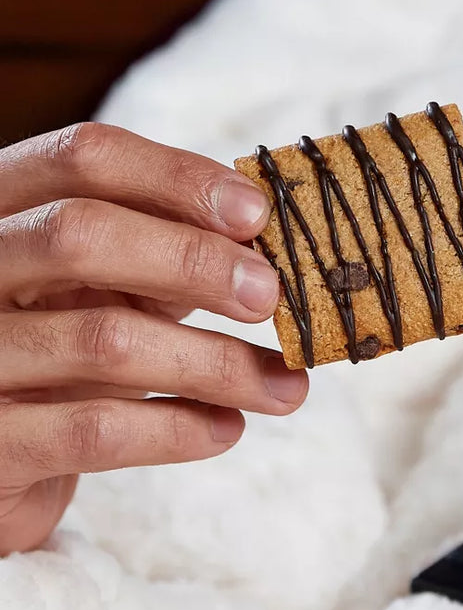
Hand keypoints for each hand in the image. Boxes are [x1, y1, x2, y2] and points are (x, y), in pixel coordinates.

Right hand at [0, 123, 307, 553]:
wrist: (0, 452)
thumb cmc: (65, 346)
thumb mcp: (106, 280)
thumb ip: (166, 247)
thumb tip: (268, 238)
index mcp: (2, 208)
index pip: (84, 157)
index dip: (178, 177)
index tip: (256, 213)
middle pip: (81, 233)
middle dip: (194, 260)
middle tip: (271, 296)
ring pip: (103, 339)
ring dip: (217, 364)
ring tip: (286, 387)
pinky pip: (94, 430)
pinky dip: (178, 429)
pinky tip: (227, 428)